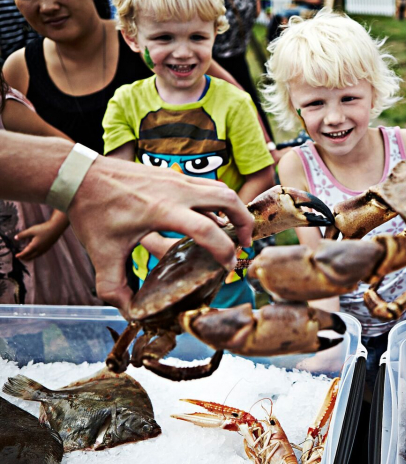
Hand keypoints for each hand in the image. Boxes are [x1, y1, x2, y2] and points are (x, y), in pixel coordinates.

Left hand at [15, 212, 68, 260]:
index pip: (25, 253)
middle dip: (24, 258)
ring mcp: (44, 249)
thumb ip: (23, 235)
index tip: (16, 256)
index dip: (20, 255)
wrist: (56, 228)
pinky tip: (35, 252)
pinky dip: (35, 255)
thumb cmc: (44, 229)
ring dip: (30, 257)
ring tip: (26, 257)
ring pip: (35, 256)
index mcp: (34, 246)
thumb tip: (15, 238)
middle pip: (30, 257)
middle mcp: (40, 250)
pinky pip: (39, 254)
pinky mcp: (48, 248)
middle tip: (20, 257)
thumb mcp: (31, 230)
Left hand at [67, 156, 253, 308]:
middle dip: (244, 222)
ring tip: (234, 230)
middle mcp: (176, 191)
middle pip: (228, 200)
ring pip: (221, 188)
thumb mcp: (102, 254)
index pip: (208, 230)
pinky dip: (217, 201)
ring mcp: (176, 178)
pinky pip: (206, 185)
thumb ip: (115, 288)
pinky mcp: (172, 174)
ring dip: (234, 209)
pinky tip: (209, 218)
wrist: (80, 174)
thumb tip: (131, 312)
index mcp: (162, 211)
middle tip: (245, 243)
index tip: (228, 266)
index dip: (224, 251)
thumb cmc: (91, 212)